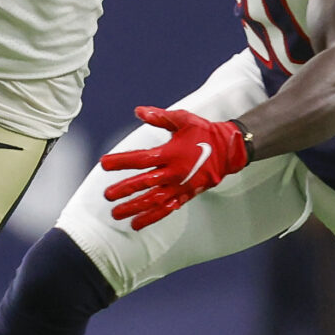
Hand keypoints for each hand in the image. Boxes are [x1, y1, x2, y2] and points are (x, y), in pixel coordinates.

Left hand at [99, 106, 248, 229]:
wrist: (229, 149)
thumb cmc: (204, 132)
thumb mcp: (183, 119)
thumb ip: (160, 117)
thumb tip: (139, 111)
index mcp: (171, 153)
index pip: (141, 159)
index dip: (121, 161)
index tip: (105, 164)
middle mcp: (174, 172)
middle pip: (145, 183)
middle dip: (125, 190)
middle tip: (107, 195)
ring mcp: (181, 186)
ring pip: (154, 200)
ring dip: (135, 208)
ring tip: (118, 214)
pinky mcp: (187, 195)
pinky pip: (167, 209)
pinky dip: (152, 217)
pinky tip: (138, 223)